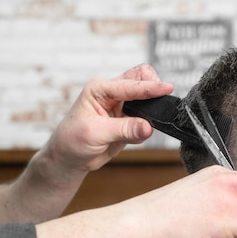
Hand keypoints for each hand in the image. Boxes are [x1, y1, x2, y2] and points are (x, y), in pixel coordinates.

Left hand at [46, 64, 172, 173]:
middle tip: (161, 103)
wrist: (69, 158)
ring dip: (152, 108)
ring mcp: (121, 107)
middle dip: (153, 88)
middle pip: (141, 79)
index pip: (130, 84)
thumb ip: (124, 129)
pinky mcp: (128, 121)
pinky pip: (146, 119)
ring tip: (149, 123)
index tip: (167, 88)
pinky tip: (137, 135)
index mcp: (100, 89)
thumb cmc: (72, 141)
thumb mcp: (95, 134)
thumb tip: (148, 127)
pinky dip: (148, 126)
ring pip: (146, 98)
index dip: (149, 87)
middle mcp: (112, 94)